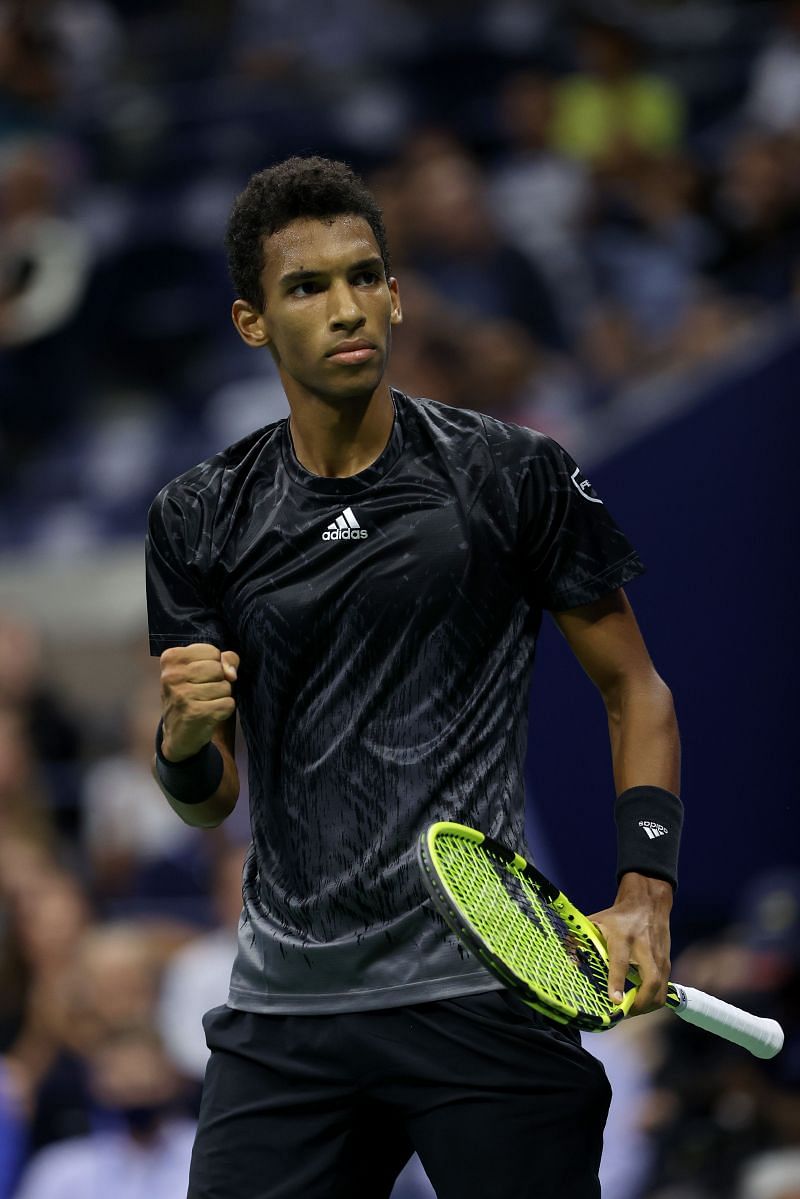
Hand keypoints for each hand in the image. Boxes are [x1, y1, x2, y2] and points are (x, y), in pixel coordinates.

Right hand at [159, 644, 238, 760]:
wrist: (178, 733)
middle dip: (218, 681)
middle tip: (202, 692)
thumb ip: (223, 660)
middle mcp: (172, 676)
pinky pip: (228, 704)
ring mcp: (181, 695)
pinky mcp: (194, 713)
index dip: (214, 664)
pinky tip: (209, 714)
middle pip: (218, 669)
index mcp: (171, 658)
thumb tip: (231, 674)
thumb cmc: (192, 694)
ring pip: (225, 687)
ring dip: (221, 697)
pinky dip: (224, 710)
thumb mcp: (201, 669)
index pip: (212, 651)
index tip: (199, 676)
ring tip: (204, 703)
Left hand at [589, 872, 672, 1016]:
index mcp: (623, 937)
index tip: (615, 1001)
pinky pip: (663, 989)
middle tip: (623, 1013)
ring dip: (646, 1007)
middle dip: (639, 1004)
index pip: (621, 963)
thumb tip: (564, 958)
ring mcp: (659, 958)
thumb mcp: (597, 922)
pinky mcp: (666, 964)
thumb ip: (581, 939)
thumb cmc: (618, 917)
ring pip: (660, 991)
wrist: (647, 904)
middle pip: (651, 981)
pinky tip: (638, 1002)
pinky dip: (651, 1001)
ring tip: (629, 1010)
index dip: (617, 983)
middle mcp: (644, 948)